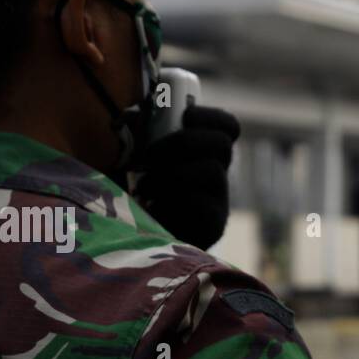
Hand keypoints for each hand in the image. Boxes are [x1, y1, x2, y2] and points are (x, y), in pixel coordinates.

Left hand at [131, 106, 241, 250]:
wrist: (135, 244)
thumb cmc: (133, 196)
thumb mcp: (136, 158)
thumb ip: (139, 134)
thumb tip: (131, 115)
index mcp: (202, 153)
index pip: (226, 127)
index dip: (210, 116)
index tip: (184, 115)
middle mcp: (217, 174)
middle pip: (221, 144)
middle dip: (183, 142)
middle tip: (149, 155)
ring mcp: (219, 200)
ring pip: (212, 171)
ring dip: (172, 173)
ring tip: (142, 187)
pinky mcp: (214, 224)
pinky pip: (203, 203)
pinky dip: (174, 201)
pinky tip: (153, 209)